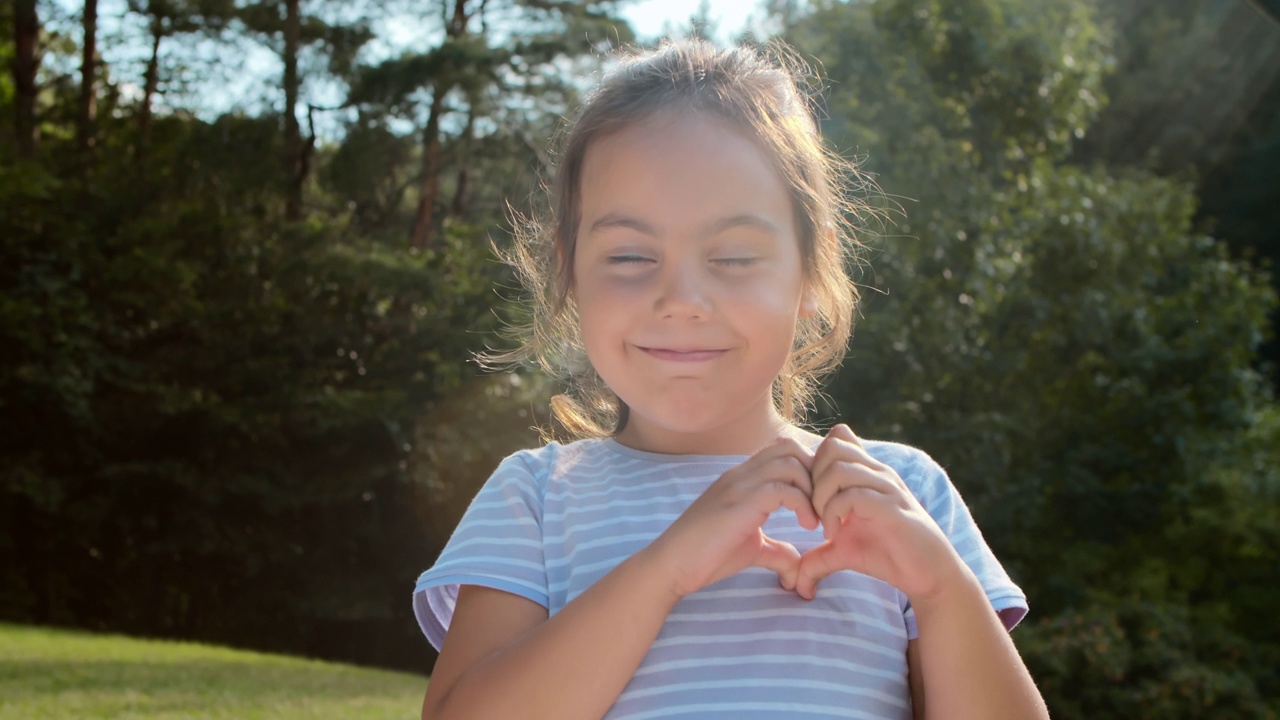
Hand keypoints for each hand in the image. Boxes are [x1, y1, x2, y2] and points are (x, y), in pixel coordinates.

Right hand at [650, 437, 821, 599]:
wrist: (672, 565)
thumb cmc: (705, 556)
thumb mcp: (750, 549)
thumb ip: (775, 550)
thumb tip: (796, 563)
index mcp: (742, 478)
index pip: (782, 450)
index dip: (808, 471)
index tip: (817, 502)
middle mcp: (741, 474)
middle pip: (790, 448)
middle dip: (815, 475)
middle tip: (820, 507)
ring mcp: (739, 485)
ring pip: (790, 462)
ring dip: (811, 489)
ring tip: (814, 520)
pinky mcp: (740, 503)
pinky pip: (783, 488)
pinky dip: (803, 504)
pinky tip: (807, 526)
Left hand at [794, 424, 962, 602]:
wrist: (928, 574)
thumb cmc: (887, 555)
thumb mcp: (844, 551)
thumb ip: (818, 556)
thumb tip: (795, 583)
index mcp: (866, 473)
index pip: (836, 438)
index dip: (813, 463)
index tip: (810, 496)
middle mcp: (877, 472)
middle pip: (832, 446)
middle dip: (812, 479)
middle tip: (812, 512)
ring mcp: (886, 487)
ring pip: (839, 468)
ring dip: (821, 498)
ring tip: (823, 526)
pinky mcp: (892, 508)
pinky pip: (854, 494)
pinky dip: (833, 513)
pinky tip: (833, 534)